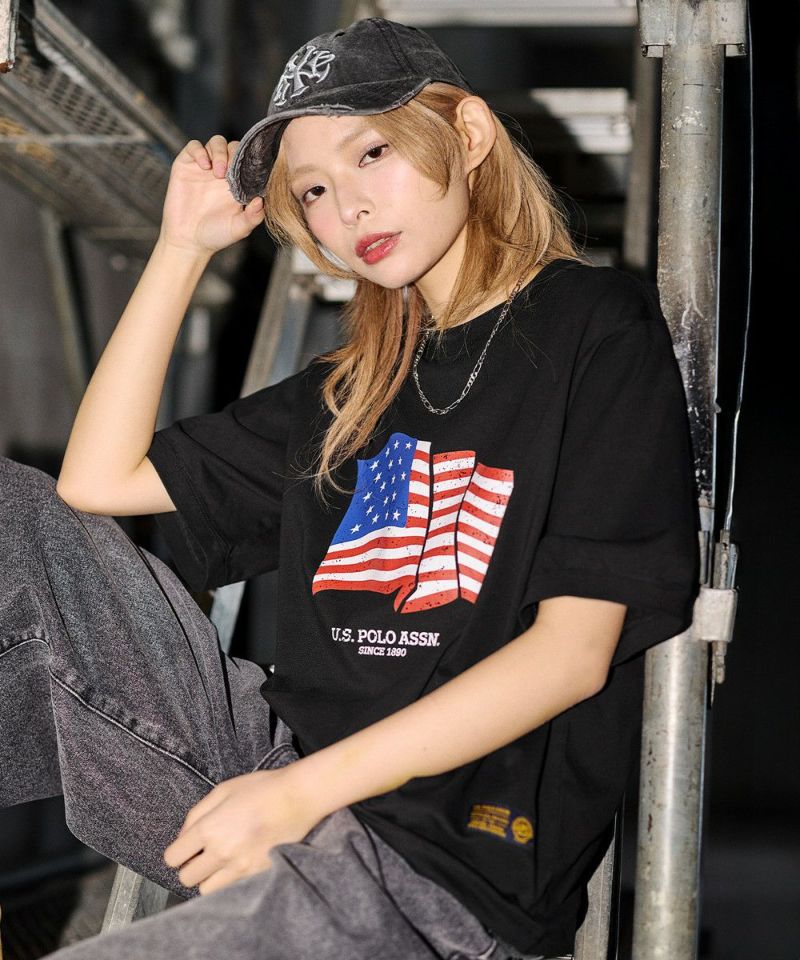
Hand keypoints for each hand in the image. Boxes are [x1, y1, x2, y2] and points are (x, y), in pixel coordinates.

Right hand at [158, 134, 265, 256]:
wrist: (188, 241)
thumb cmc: (216, 235)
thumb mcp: (239, 229)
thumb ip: (253, 217)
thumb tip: (260, 200)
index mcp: (238, 184)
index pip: (248, 161)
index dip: (251, 161)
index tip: (252, 170)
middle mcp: (223, 172)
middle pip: (234, 147)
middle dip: (235, 155)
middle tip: (230, 174)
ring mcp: (205, 167)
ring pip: (216, 142)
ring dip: (220, 152)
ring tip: (218, 172)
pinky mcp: (186, 165)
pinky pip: (194, 147)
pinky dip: (200, 151)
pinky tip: (204, 166)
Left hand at [163, 765, 325, 894]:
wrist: (299, 798)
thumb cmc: (262, 788)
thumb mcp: (223, 790)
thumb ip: (197, 814)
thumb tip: (183, 837)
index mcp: (209, 828)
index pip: (173, 857)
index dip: (177, 852)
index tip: (186, 849)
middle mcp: (221, 852)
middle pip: (187, 878)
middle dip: (192, 866)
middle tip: (204, 854)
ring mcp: (240, 867)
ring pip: (206, 890)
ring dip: (209, 877)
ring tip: (222, 861)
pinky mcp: (256, 875)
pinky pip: (230, 889)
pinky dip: (229, 881)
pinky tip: (238, 864)